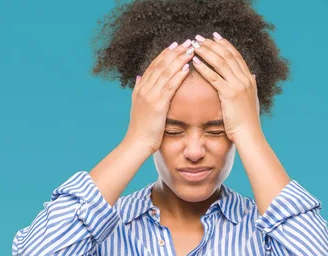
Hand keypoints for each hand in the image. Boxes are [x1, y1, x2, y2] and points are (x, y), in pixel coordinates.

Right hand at [125, 39, 194, 153]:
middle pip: (160, 65)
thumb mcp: (136, 105)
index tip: (175, 45)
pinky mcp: (157, 104)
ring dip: (179, 60)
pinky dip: (178, 75)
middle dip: (174, 52)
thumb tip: (138, 77)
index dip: (165, 54)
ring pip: (166, 73)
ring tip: (191, 50)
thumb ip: (138, 90)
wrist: (137, 142)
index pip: (153, 66)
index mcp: (139, 88)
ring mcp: (150, 96)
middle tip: (187, 42)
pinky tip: (187, 68)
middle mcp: (143, 89)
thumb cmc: (140, 128)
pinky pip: (170, 86)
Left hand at [191, 33, 261, 142]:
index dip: (224, 44)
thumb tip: (253, 75)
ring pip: (220, 62)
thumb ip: (250, 86)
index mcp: (249, 78)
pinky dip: (204, 68)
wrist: (249, 134)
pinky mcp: (229, 94)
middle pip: (227, 55)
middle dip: (212, 44)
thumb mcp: (251, 99)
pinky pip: (214, 77)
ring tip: (193, 46)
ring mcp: (238, 85)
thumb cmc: (247, 121)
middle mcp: (246, 78)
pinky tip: (195, 62)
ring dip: (206, 52)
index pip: (236, 55)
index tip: (213, 37)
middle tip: (199, 38)